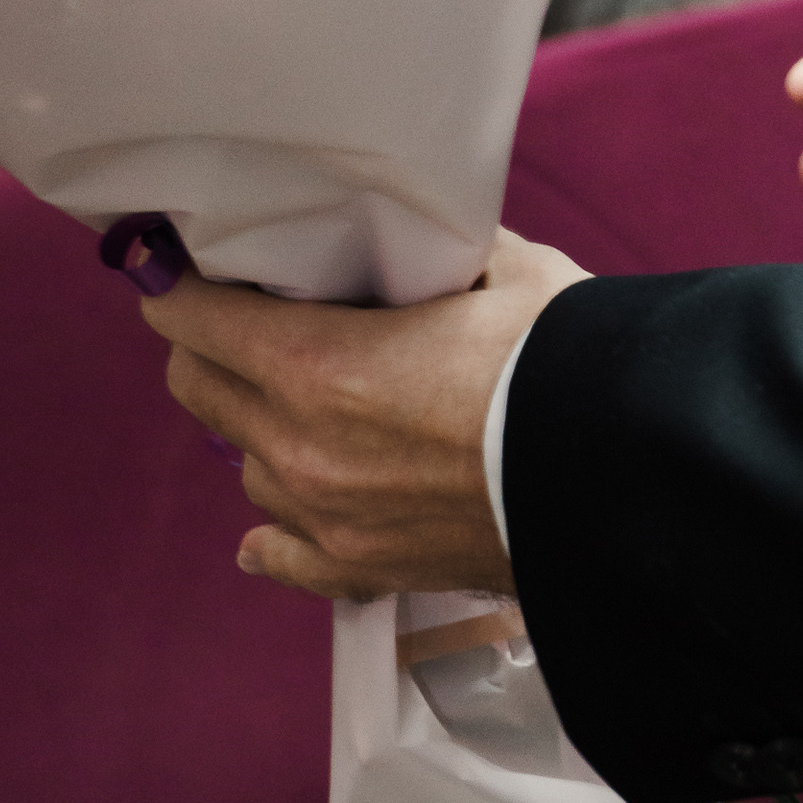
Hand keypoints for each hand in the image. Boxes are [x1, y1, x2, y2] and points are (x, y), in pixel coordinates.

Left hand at [142, 226, 587, 600]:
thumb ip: (445, 253)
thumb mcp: (506, 270)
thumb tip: (428, 236)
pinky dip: (271, 536)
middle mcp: (298, 443)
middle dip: (210, 345)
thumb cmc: (562, 362)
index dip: (184, 281)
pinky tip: (262, 535)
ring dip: (256, 425)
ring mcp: (323, 515)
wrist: (618, 475)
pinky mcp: (360, 566)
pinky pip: (280, 556)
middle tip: (247, 317)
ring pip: (242, 461)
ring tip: (298, 402)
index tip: (189, 263)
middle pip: (198, 386)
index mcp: (317, 361)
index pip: (193, 316)